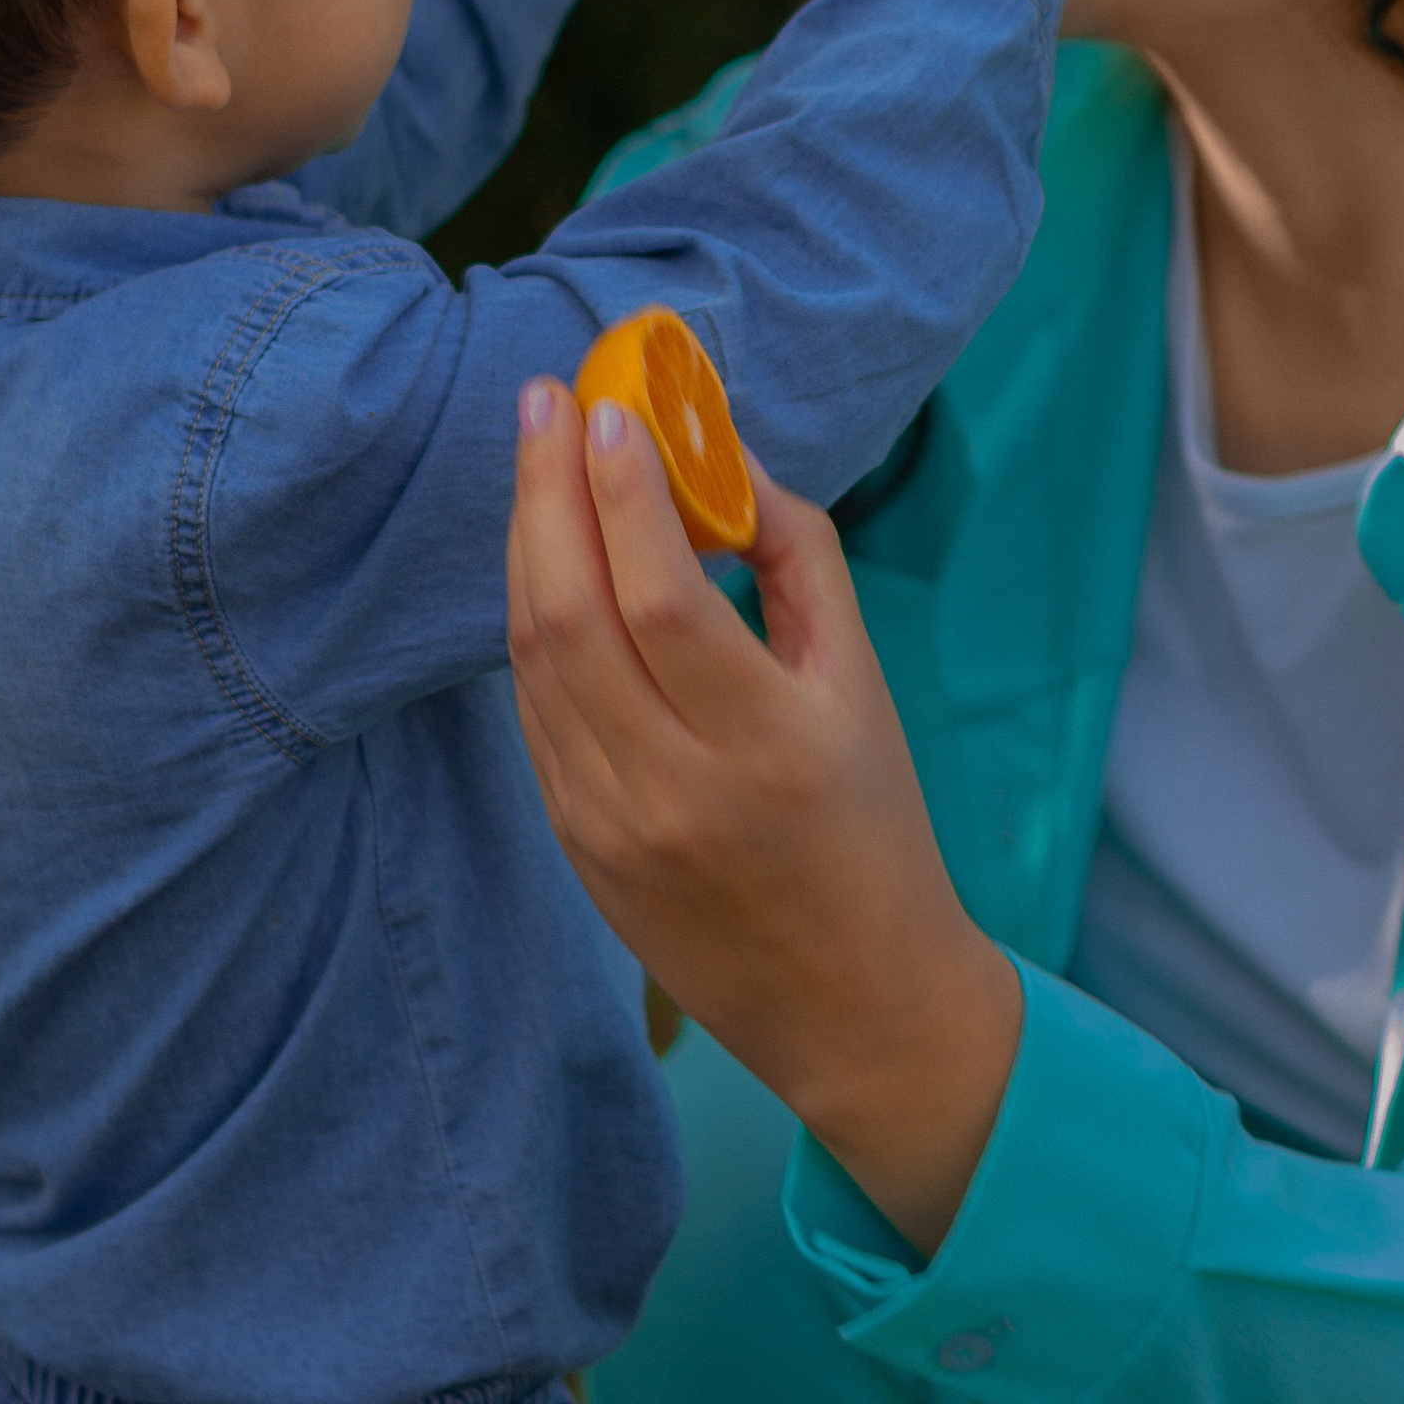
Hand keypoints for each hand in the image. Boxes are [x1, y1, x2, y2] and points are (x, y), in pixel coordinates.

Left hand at [507, 378, 1022, 1252]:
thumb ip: (799, 562)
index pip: (664, 599)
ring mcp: (611, 827)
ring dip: (527, 546)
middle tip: (542, 402)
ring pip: (535, 661)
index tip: (606, 407)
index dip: (622, 496)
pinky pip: (536, 711)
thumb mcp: (864, 688)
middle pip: (573, 618)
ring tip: (536, 458)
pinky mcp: (577, 846)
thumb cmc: (876, 829)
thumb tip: (722, 457)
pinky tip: (547, 560)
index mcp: (768, 747)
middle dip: (545, 492)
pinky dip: (535, 622)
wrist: (854, 1001)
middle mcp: (676, 791)